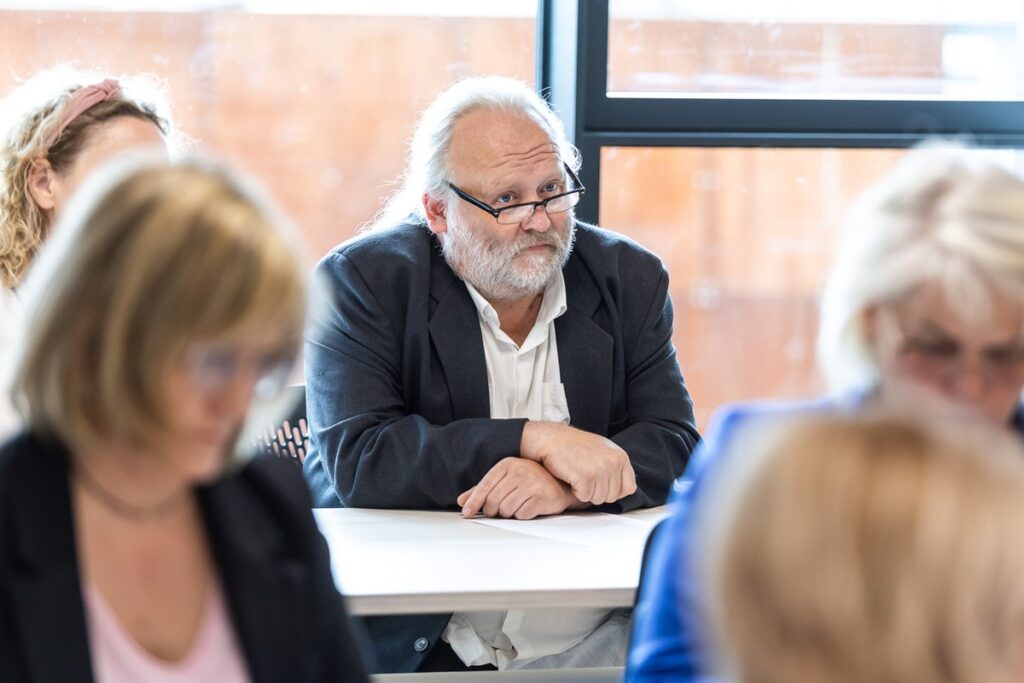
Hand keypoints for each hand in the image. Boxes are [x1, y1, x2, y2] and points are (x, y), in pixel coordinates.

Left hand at [457, 457, 584, 519]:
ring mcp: (531, 483)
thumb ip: (483, 489)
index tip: (466, 513)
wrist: (561, 485)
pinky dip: (522, 515)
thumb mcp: (505, 481)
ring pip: (506, 510)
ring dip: (509, 513)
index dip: (474, 502)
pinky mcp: (541, 497)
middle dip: (493, 511)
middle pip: (493, 500)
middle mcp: (519, 471)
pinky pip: (521, 515)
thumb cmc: (530, 483)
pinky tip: (529, 508)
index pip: (485, 486)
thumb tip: (462, 501)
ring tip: (518, 505)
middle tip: (499, 511)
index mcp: (508, 464)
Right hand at [520, 422, 636, 504]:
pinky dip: (576, 492)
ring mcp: (600, 470)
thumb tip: (627, 488)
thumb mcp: (602, 449)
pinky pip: (585, 497)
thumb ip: (615, 466)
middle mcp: (614, 463)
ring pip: (598, 499)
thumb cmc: (574, 445)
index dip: (615, 491)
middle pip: (612, 496)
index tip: (601, 485)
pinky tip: (571, 477)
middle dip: (598, 493)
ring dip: (586, 492)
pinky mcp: (586, 477)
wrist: (551, 438)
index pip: (629, 488)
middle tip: (584, 478)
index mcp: (620, 456)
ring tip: (577, 475)